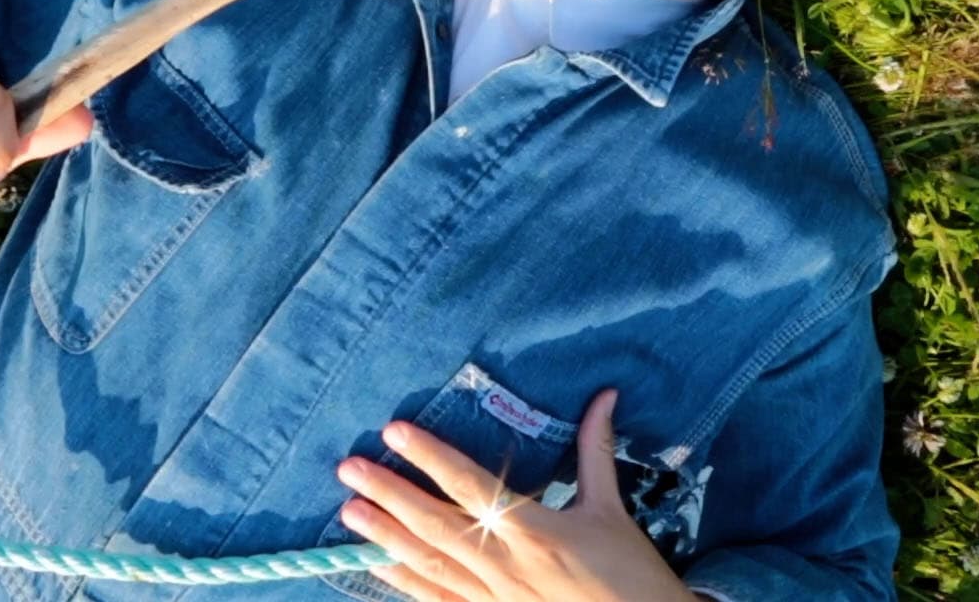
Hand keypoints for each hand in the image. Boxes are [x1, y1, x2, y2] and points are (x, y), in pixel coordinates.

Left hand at [334, 388, 701, 601]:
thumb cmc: (631, 575)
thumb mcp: (613, 510)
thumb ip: (596, 452)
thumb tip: (604, 396)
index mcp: (535, 530)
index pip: (471, 483)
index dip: (430, 456)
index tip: (394, 431)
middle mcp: (507, 565)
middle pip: (436, 524)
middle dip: (390, 495)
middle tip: (348, 470)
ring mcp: (495, 599)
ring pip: (429, 564)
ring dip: (386, 537)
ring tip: (349, 514)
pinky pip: (440, 600)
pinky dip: (406, 582)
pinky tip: (378, 564)